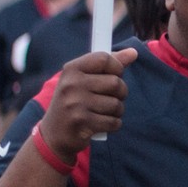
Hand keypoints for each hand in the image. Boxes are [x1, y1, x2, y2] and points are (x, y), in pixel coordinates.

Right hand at [36, 48, 137, 162]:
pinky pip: (114, 122)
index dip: (117, 67)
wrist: (53, 134)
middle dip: (121, 93)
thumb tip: (133, 52)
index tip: (115, 75)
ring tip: (105, 112)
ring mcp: (75, 104)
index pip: (104, 58)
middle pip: (116, 82)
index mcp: (71, 69)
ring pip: (116, 104)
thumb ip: (108, 65)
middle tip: (111, 98)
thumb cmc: (74, 102)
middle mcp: (71, 84)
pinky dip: (113, 124)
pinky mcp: (82, 123)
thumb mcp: (83, 80)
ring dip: (117, 111)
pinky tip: (102, 124)